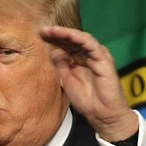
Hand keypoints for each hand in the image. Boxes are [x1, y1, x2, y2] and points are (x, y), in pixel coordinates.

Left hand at [39, 26, 137, 141]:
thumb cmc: (88, 101)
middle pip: (73, 40)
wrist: (103, 115)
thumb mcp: (67, 82)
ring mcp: (98, 56)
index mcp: (80, 60)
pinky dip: (79, 38)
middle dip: (57, 34)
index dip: (54, 39)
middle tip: (43, 30)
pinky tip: (68, 35)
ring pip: (81, 39)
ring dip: (66, 33)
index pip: (66, 45)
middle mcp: (89, 55)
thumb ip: (61, 66)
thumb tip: (53, 52)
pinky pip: (91, 45)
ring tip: (52, 31)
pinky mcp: (104, 59)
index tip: (40, 36)